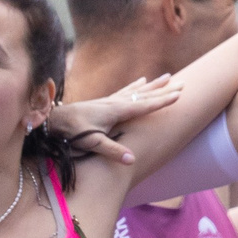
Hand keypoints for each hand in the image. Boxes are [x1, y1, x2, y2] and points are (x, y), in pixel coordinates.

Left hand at [49, 73, 181, 165]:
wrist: (54, 119)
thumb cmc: (72, 131)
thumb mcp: (92, 142)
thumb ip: (112, 150)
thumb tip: (132, 160)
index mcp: (117, 111)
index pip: (145, 105)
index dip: (163, 101)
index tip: (179, 95)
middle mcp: (116, 102)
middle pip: (145, 94)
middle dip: (164, 90)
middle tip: (182, 83)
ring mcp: (110, 100)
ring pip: (137, 90)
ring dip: (153, 85)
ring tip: (166, 78)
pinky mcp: (104, 101)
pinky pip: (126, 91)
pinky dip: (136, 86)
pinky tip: (141, 81)